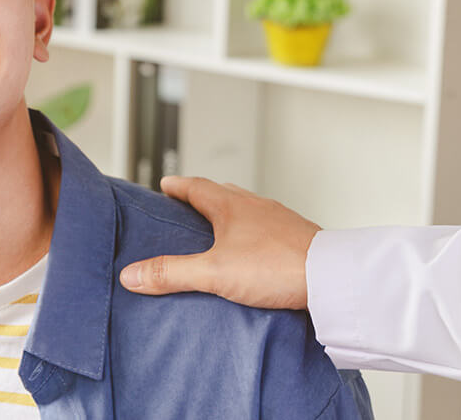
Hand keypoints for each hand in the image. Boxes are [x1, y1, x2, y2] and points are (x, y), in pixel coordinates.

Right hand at [119, 176, 321, 309]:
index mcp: (231, 206)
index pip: (197, 186)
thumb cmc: (275, 267)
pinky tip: (254, 251)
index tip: (165, 183)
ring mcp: (279, 219)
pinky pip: (268, 227)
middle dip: (203, 197)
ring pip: (248, 209)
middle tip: (187, 204)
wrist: (328, 276)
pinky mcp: (297, 237)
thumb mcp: (213, 272)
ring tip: (219, 230)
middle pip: (223, 193)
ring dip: (231, 214)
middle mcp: (256, 205)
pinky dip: (254, 232)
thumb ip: (172, 273)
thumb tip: (132, 274)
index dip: (179, 185)